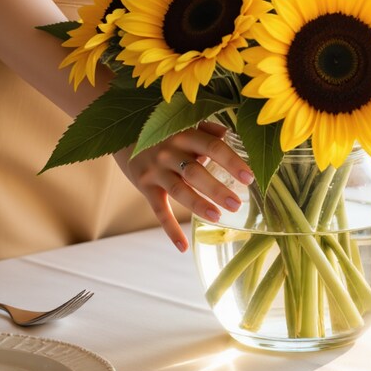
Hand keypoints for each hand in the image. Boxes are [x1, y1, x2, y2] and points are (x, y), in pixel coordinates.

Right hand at [112, 122, 254, 252]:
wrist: (121, 132)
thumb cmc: (162, 130)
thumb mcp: (181, 124)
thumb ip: (205, 128)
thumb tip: (228, 134)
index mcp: (184, 134)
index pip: (212, 147)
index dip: (231, 161)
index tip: (249, 177)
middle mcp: (168, 151)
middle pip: (196, 171)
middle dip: (216, 188)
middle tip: (236, 204)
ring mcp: (155, 170)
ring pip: (179, 190)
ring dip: (198, 204)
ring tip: (217, 217)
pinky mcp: (144, 185)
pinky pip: (159, 210)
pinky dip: (170, 229)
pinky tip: (183, 246)